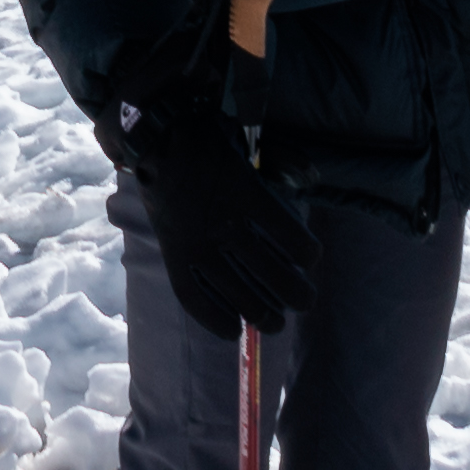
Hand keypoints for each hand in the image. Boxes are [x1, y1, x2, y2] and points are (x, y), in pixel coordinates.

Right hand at [114, 100, 314, 334]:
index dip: (306, 253)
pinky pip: (193, 295)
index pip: (289, 236)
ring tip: (275, 323)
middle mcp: (224, 224)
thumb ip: (285, 161)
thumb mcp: (252, 144)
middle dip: (294, 293)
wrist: (157, 139)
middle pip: (269, 272)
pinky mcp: (175, 254)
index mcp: (247, 194)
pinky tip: (231, 330)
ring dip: (261, 312)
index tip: (310, 258)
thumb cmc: (209, 140)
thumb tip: (312, 176)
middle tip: (305, 301)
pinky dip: (211, 317)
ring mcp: (197, 243)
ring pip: (236, 290)